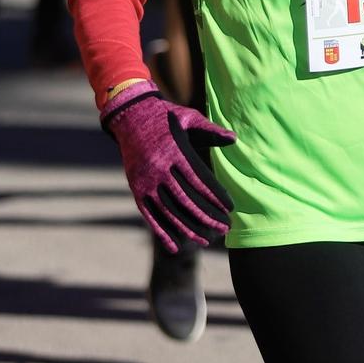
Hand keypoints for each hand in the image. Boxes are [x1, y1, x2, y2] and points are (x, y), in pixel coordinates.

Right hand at [100, 87, 235, 251]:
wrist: (129, 116)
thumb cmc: (164, 116)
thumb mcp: (187, 118)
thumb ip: (210, 130)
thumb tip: (234, 139)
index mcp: (173, 150)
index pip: (199, 179)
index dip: (215, 196)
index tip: (230, 208)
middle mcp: (158, 168)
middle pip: (185, 200)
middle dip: (206, 217)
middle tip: (224, 228)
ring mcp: (145, 181)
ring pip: (168, 211)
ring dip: (187, 229)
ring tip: (206, 240)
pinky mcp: (136, 189)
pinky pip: (149, 215)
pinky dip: (161, 232)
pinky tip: (174, 246)